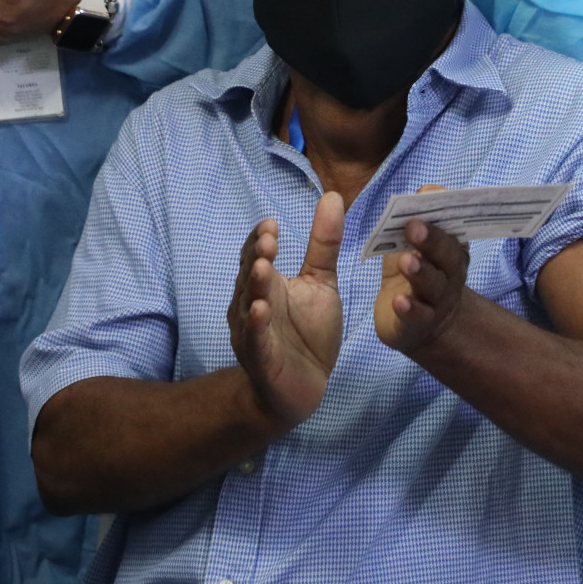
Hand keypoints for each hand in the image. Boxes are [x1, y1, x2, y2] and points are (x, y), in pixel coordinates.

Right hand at [230, 192, 346, 429]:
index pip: (256, 254)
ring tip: (263, 267)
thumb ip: (324, 244)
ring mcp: (253, 331)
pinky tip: (261, 310)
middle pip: (249, 275)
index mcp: (266, 283)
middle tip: (268, 240)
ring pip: (249, 305)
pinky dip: (257, 325)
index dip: (260, 240)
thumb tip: (333, 196)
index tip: (272, 224)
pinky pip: (256, 339)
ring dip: (254, 287)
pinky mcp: (261, 359)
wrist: (303, 387)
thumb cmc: (308, 333)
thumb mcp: (321, 283)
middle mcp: (251, 303)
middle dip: (256, 257)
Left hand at [375, 186, 471, 356]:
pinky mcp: (419, 324)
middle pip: (448, 257)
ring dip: (421, 272)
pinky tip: (399, 301)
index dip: (448, 213)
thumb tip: (428, 188)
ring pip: (433, 286)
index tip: (431, 195)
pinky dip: (410, 308)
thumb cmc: (416, 272)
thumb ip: (421, 215)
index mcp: (453, 250)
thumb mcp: (416, 243)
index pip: (456, 229)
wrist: (418, 323)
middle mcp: (451, 275)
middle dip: (432, 240)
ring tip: (408, 261)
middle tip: (414, 226)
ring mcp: (438, 302)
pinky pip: (418, 316)